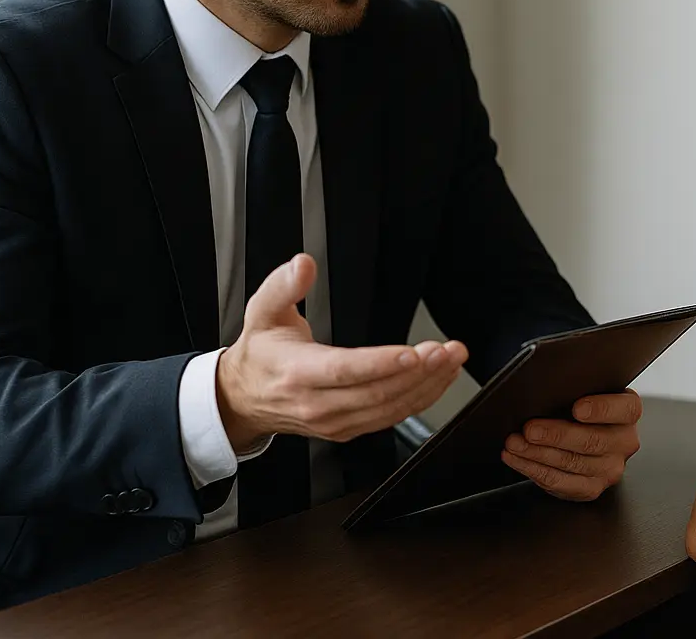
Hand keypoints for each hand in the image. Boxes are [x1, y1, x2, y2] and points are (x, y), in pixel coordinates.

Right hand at [215, 254, 467, 448]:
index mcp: (297, 372)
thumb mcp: (263, 311)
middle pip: (376, 392)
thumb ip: (283, 285)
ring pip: (388, 408)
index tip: (413, 352)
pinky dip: (419, 400)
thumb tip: (303, 264)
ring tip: (452, 361)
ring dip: (427, 385)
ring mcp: (334, 421)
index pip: (344, 370)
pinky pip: (390, 418)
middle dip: (418, 372)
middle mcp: (317, 403)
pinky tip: (438, 380)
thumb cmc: (260, 353)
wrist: (243, 399)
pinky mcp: (348, 429)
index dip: (381, 363)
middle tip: (447, 350)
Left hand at [501, 390, 641, 499]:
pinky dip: (534, 470)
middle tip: (529, 429)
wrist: (588, 436)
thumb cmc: (584, 407)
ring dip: (537, 454)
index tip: (577, 408)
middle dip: (556, 435)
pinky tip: (518, 459)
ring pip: (572, 463)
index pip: (624, 409)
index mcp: (628, 412)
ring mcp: (610, 469)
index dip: (601, 409)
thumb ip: (578, 388)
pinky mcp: (592, 488)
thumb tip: (548, 385)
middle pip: (592, 441)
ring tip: (514, 443)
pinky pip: (561, 483)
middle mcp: (625, 442)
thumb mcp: (588, 391)